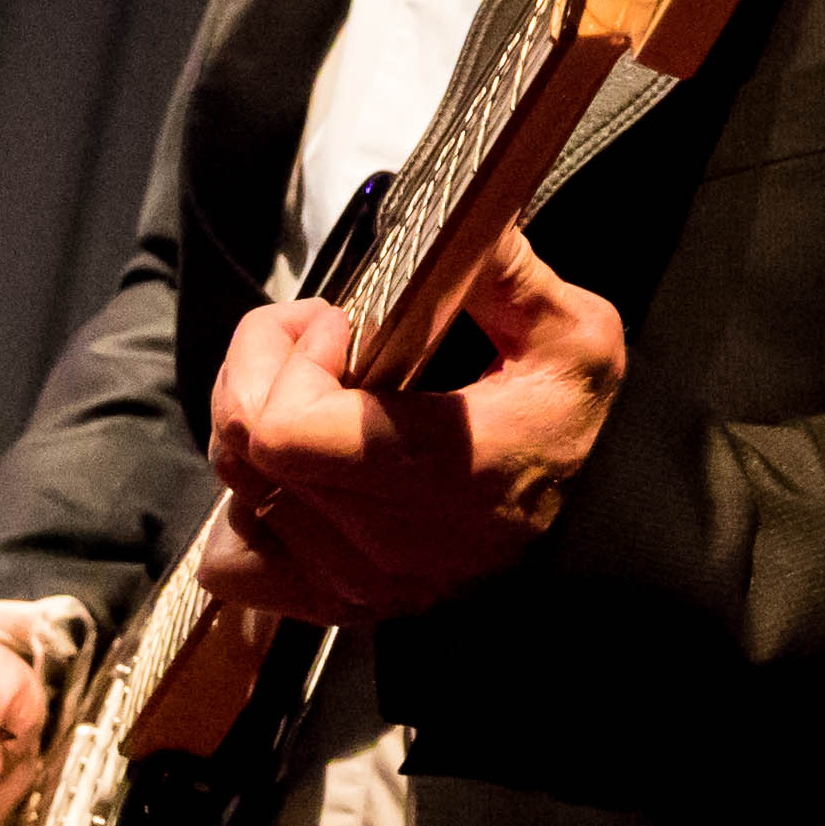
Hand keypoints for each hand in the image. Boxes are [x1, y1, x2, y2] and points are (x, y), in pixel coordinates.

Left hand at [196, 227, 626, 624]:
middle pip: (248, 448)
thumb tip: (456, 221)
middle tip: (329, 342)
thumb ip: (504, 271)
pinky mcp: (340, 604)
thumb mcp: (572, 332)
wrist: (591, 512)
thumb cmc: (569, 419)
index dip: (292, 357)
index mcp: (445, 475)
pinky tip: (299, 473)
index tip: (343, 324)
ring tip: (320, 399)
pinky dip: (248, 510)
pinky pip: (234, 563)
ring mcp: (362, 583)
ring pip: (237, 492)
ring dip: (258, 428)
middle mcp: (394, 544)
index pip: (283, 431)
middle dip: (269, 368)